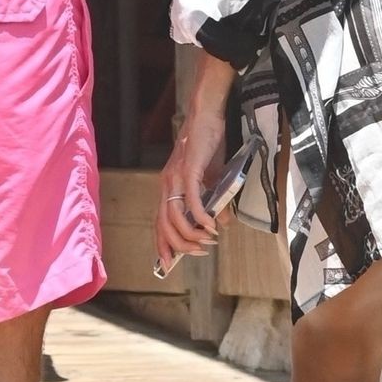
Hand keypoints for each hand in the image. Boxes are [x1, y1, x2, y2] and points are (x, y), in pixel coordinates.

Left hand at [156, 101, 226, 272]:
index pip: (159, 223)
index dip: (162, 245)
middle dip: (180, 246)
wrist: (206, 117)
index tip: (169, 264)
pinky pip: (191, 200)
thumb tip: (222, 224)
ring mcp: (175, 178)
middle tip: (199, 253)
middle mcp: (167, 185)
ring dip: (192, 234)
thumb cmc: (207, 145)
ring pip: (175, 217)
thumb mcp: (213, 179)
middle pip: (164, 225)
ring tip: (208, 240)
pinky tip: (211, 225)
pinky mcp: (188, 170)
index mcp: (168, 187)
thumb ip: (215, 202)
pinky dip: (200, 216)